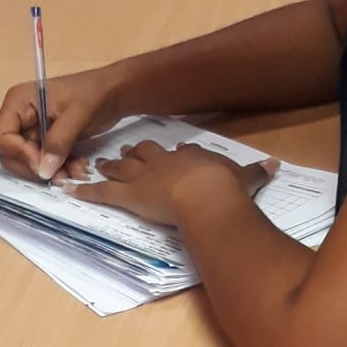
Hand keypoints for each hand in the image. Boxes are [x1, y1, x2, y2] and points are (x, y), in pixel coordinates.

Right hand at [0, 65, 127, 181]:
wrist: (115, 93)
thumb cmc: (95, 92)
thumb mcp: (77, 115)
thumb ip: (58, 141)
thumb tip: (43, 170)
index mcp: (19, 102)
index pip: (1, 138)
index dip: (19, 154)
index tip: (43, 164)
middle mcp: (20, 117)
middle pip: (11, 154)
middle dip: (36, 167)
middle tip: (60, 175)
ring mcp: (33, 130)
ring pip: (30, 162)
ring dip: (52, 171)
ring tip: (76, 170)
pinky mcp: (47, 140)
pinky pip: (45, 162)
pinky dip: (61, 168)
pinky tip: (78, 166)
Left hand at [67, 141, 277, 227]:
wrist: (207, 194)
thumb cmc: (226, 187)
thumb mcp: (246, 177)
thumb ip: (257, 172)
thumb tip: (275, 166)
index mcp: (190, 155)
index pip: (178, 152)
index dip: (171, 154)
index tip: (169, 153)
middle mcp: (163, 161)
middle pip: (145, 152)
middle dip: (135, 152)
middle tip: (125, 152)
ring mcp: (144, 177)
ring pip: (122, 168)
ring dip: (109, 166)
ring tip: (97, 165)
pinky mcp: (129, 195)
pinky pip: (103, 193)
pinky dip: (86, 192)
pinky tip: (71, 191)